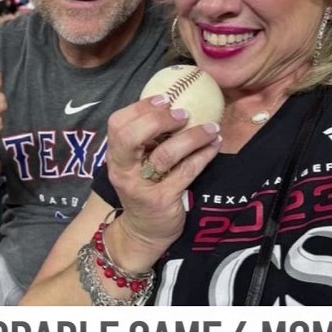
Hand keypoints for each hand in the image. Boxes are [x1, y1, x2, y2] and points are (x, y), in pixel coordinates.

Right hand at [104, 95, 221, 253]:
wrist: (143, 233)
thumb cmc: (143, 189)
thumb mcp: (135, 164)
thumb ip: (145, 140)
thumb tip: (171, 105)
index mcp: (116, 156)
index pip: (118, 124)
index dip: (140, 107)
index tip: (164, 98)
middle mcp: (124, 170)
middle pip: (131, 137)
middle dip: (159, 119)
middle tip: (184, 113)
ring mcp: (142, 186)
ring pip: (165, 155)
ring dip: (192, 137)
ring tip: (211, 128)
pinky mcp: (163, 200)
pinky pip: (186, 172)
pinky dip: (203, 155)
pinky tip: (214, 145)